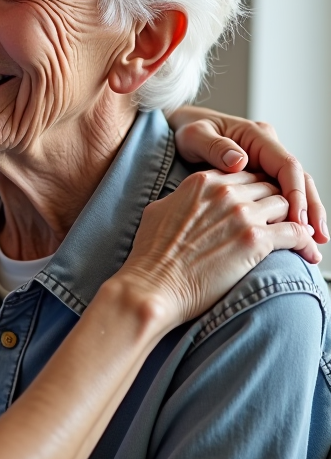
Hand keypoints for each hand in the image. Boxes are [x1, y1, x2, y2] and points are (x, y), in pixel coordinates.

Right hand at [121, 170, 319, 327]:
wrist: (153, 285)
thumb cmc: (151, 255)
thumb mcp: (158, 211)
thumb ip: (181, 198)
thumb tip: (187, 201)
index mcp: (201, 182)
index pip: (243, 173)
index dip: (256, 188)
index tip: (261, 203)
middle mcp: (224, 192)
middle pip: (268, 186)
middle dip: (277, 202)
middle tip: (284, 220)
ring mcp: (242, 214)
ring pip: (286, 205)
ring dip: (293, 220)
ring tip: (299, 237)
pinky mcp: (256, 240)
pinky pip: (296, 233)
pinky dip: (305, 242)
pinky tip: (308, 252)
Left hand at [169, 106, 327, 243]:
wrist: (181, 129)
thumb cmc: (187, 131)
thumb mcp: (194, 135)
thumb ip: (215, 146)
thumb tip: (240, 161)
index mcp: (256, 135)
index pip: (287, 165)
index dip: (295, 193)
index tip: (298, 218)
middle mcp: (267, 148)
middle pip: (299, 179)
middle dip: (311, 208)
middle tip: (317, 237)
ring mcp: (266, 162)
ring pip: (295, 189)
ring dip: (306, 214)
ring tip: (315, 242)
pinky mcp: (261, 176)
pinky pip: (280, 195)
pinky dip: (290, 214)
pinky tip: (296, 235)